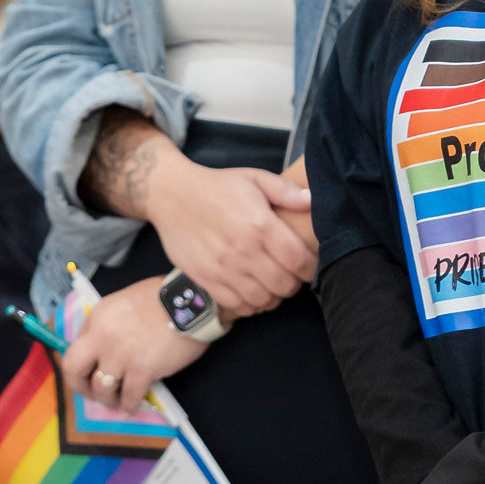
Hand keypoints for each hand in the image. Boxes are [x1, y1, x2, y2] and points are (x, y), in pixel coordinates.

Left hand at [62, 276, 209, 409]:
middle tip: (92, 393)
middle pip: (74, 368)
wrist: (193, 301)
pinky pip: (129, 396)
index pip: (77, 344)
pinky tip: (133, 407)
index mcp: (99, 316)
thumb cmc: (166, 297)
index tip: (93, 370)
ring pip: (101, 388)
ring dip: (107, 399)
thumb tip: (112, 344)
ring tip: (117, 402)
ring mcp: (120, 355)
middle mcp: (102, 336)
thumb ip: (114, 322)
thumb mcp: (128, 301)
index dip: (85, 362)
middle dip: (80, 386)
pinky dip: (130, 405)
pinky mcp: (141, 370)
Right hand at [145, 158, 314, 316]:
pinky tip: (253, 292)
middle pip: (283, 284)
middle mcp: (243, 250)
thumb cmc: (217, 186)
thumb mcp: (254, 178)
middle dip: (295, 283)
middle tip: (293, 275)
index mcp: (260, 225)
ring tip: (274, 285)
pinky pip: (237, 305)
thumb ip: (286, 191)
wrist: (171, 195)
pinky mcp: (206, 279)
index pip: (298, 259)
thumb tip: (313, 202)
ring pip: (262, 300)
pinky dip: (251, 305)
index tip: (310, 264)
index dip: (310, 267)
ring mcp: (223, 268)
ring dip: (274, 296)